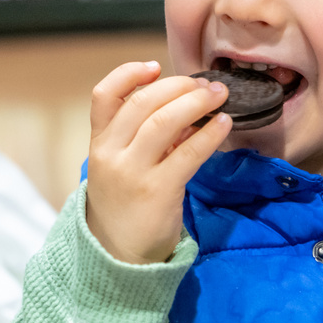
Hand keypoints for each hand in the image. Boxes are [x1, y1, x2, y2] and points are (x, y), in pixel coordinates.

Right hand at [85, 61, 232, 263]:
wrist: (118, 255)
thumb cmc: (125, 204)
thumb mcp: (120, 165)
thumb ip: (141, 135)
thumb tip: (185, 104)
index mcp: (98, 143)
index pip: (103, 95)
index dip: (128, 74)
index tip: (155, 66)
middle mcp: (110, 154)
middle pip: (142, 102)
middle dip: (178, 86)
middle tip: (205, 84)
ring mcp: (132, 172)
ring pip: (164, 121)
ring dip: (196, 102)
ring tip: (218, 96)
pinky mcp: (157, 191)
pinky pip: (188, 152)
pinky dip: (209, 133)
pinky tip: (224, 124)